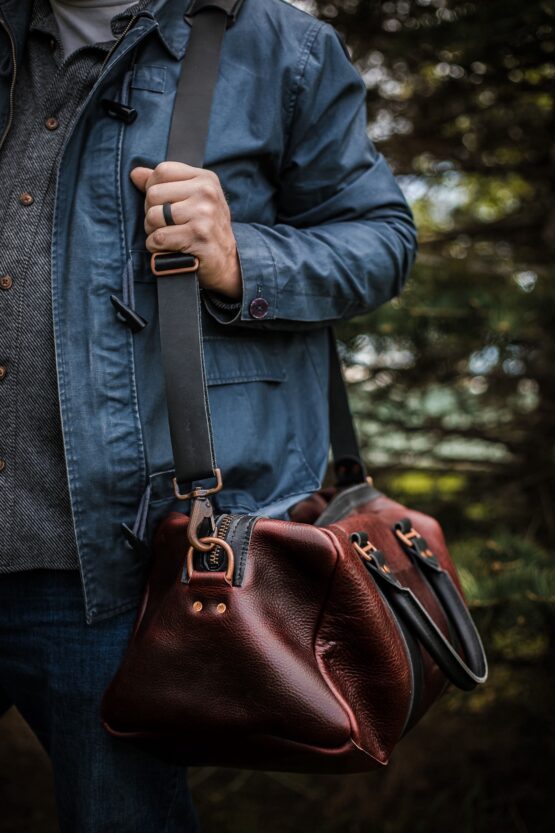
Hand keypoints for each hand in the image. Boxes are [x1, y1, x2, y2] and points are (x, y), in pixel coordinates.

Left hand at [130, 161, 241, 299]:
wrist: (227, 262)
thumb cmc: (205, 228)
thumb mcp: (191, 199)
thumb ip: (164, 184)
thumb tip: (135, 173)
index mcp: (205, 179)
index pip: (162, 171)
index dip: (153, 189)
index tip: (163, 204)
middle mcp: (206, 193)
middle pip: (153, 194)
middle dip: (152, 213)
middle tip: (166, 225)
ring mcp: (204, 214)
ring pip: (153, 217)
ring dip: (153, 232)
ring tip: (169, 237)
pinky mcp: (198, 236)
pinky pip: (159, 238)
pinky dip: (157, 248)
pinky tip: (169, 249)